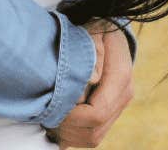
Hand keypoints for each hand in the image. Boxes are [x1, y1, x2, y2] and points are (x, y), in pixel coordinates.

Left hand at [50, 22, 134, 146]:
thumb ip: (92, 49)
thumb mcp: (93, 30)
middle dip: (66, 126)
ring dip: (67, 133)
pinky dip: (71, 134)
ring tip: (49, 115)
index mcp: (121, 77)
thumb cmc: (94, 29)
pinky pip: (90, 137)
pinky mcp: (109, 114)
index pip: (96, 113)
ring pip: (92, 138)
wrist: (106, 33)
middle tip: (44, 112)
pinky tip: (57, 119)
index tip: (51, 106)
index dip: (71, 116)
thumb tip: (93, 78)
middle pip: (93, 130)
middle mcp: (123, 96)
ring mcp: (118, 108)